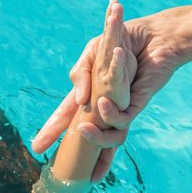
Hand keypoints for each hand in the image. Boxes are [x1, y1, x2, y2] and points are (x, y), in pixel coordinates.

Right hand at [32, 2, 183, 179]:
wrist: (154, 35)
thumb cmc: (124, 40)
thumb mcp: (93, 52)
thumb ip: (80, 74)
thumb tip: (79, 100)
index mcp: (89, 92)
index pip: (67, 115)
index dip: (53, 131)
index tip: (37, 148)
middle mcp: (103, 105)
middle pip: (85, 137)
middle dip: (69, 151)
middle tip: (48, 157)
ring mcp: (120, 108)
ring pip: (107, 139)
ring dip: (94, 137)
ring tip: (82, 129)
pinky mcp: (136, 107)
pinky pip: (122, 121)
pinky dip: (110, 114)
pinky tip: (103, 101)